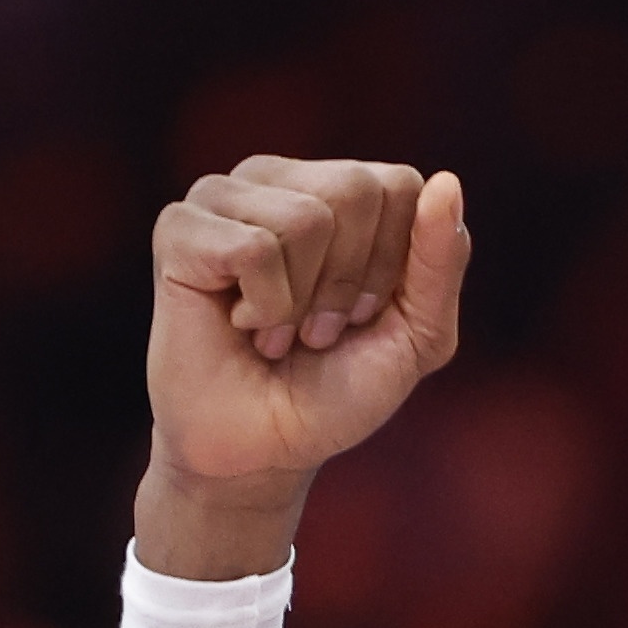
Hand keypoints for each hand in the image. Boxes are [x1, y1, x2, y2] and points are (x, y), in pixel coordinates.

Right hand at [141, 155, 471, 574]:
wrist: (263, 450)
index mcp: (339, 189)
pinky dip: (263, 308)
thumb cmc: (337, 390)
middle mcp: (281, 177)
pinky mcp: (180, 228)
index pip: (398, 184)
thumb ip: (440, 262)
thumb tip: (447, 182)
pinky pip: (251, 248)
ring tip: (276, 331)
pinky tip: (239, 325)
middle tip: (317, 328)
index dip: (393, 266)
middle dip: (350, 282)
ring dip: (302, 302)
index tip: (363, 316)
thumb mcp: (419, 334)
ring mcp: (223, 195)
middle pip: (354, 189)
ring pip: (305, 218)